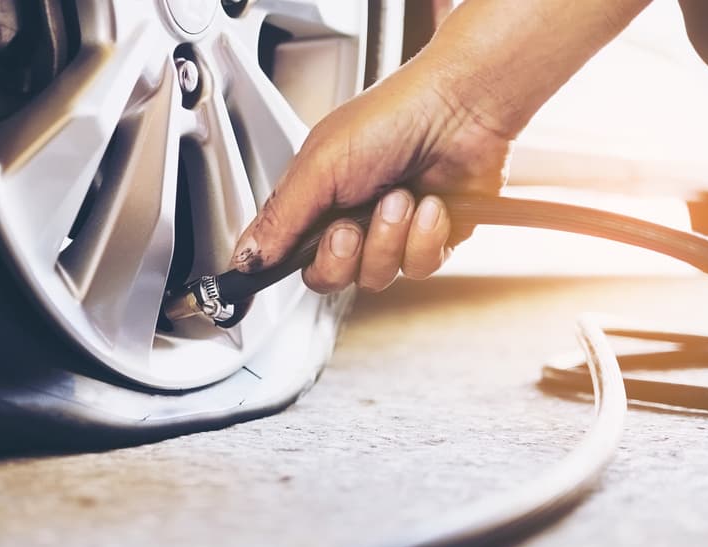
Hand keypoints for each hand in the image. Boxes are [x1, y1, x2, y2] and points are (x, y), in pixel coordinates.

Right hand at [230, 53, 512, 292]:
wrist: (463, 109)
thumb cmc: (393, 117)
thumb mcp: (319, 166)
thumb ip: (280, 218)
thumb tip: (245, 256)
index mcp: (315, 200)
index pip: (285, 254)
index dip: (280, 267)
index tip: (274, 268)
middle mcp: (350, 219)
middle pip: (329, 277)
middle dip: (342, 254)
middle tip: (351, 224)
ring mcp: (390, 233)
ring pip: (376, 276)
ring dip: (389, 238)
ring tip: (400, 198)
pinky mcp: (430, 241)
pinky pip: (419, 268)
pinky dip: (425, 237)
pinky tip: (430, 206)